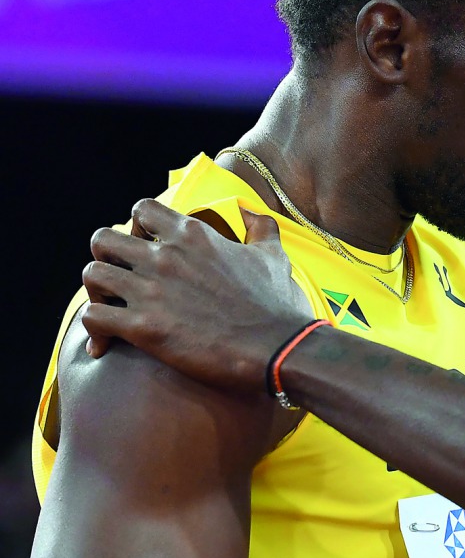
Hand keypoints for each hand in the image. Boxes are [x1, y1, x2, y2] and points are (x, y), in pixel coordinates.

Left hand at [81, 199, 312, 392]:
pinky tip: (107, 344)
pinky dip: (94, 330)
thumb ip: (260, 226)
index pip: (141, 209)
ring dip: (97, 292)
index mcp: (194, 234)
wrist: (278, 347)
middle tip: (121, 278)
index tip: (145, 246)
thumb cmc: (277, 303)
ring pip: (92, 274)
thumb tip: (248, 210)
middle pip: (103, 239)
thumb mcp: (273, 255)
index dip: (136, 227)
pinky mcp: (144, 328)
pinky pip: (93, 317)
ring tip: (111, 309)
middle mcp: (166, 256)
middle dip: (106, 257)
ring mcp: (152, 291)